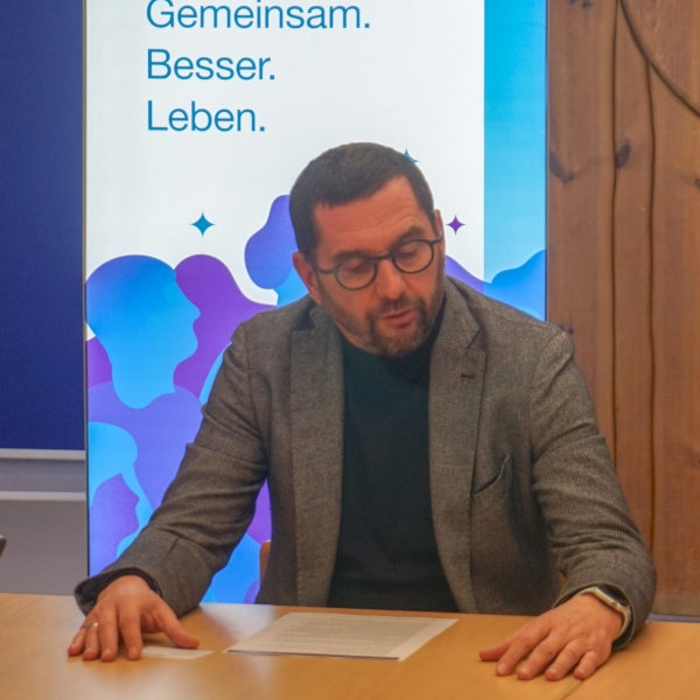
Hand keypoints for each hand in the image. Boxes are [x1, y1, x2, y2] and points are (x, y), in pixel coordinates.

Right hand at [68, 575, 198, 660]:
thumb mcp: (163, 612)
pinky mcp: (90, 619)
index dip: (133, 638)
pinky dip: (77, 640)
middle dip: (108, 641)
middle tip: (107, 658)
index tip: (134, 655)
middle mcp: (115, 605)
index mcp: (134, 603)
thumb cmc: (146, 604)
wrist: (125, 585)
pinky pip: (82, 629)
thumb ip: (176, 629)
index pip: (133, 622)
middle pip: (110, 624)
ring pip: (94, 627)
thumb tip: (193, 644)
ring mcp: (101, 611)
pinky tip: (73, 652)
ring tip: (90, 657)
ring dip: (91, 642)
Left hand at [479, 593, 623, 680]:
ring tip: (550, 676)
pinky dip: (586, 666)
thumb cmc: (559, 621)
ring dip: (560, 664)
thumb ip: (511, 643)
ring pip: (568, 652)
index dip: (512, 655)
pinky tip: (580, 674)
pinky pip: (592, 658)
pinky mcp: (596, 649)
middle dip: (534, 661)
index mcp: (543, 625)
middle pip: (545, 647)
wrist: (594, 608)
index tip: (500, 669)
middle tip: (522, 675)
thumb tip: (484, 655)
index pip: (524, 640)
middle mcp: (560, 631)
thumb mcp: (535, 627)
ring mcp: (579, 639)